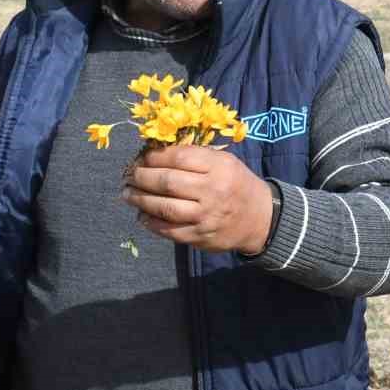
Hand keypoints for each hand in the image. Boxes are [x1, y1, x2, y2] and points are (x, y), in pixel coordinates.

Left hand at [122, 145, 274, 253]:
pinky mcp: (200, 236)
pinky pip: (168, 230)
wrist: (261, 218)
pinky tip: (142, 215)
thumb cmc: (237, 184)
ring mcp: (206, 216)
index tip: (143, 157)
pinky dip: (151, 222)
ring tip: (128, 194)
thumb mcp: (225, 162)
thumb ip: (196, 156)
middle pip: (167, 182)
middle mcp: (213, 191)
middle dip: (142, 177)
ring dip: (140, 200)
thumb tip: (157, 153)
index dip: (156, 157)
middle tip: (130, 175)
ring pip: (164, 207)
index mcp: (219, 167)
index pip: (180, 158)